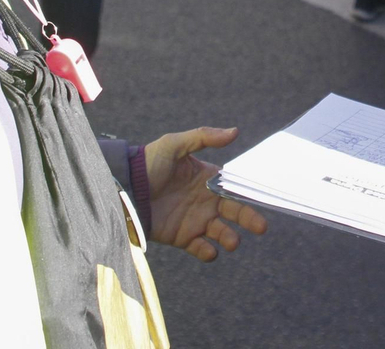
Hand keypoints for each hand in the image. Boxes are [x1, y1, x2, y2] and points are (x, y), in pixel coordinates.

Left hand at [143, 127, 267, 260]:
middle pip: (235, 212)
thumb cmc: (148, 163)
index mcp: (208, 179)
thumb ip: (204, 137)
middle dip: (249, 219)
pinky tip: (210, 250)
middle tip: (261, 226)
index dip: (248, 193)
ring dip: (229, 238)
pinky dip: (208, 252)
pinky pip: (201, 248)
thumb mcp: (174, 144)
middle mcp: (206, 201)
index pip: (234, 188)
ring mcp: (195, 220)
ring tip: (231, 241)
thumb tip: (235, 131)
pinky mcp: (182, 238)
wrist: (123, 189)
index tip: (261, 198)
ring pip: (221, 232)